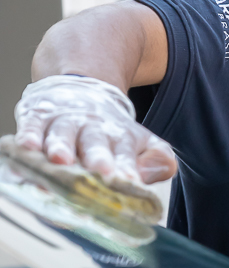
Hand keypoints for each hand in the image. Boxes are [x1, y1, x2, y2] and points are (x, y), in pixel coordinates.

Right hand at [15, 75, 176, 183]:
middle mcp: (92, 130)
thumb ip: (157, 158)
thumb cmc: (109, 129)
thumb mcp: (140, 141)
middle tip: (102, 171)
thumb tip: (162, 169)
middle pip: (96, 143)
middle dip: (98, 157)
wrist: (81, 86)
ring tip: (60, 161)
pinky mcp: (37, 116)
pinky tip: (25, 147)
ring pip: (62, 135)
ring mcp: (63, 122)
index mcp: (120, 138)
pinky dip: (27, 136)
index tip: (131, 181)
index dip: (129, 168)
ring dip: (61, 148)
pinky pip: (31, 126)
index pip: (126, 154)